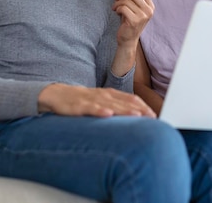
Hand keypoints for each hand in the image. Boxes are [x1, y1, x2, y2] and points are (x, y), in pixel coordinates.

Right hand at [38, 84, 156, 117]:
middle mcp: (103, 95)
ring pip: (110, 104)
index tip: (155, 115)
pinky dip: (99, 110)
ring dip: (124, 110)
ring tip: (136, 115)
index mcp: (110, 94)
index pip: (131, 98)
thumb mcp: (102, 102)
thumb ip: (117, 106)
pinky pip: (90, 108)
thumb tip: (135, 116)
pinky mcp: (78, 105)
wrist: (57, 95)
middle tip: (152, 117)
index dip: (143, 106)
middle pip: (124, 101)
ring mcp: (91, 99)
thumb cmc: (83, 100)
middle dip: (139, 109)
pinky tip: (107, 114)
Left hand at [112, 0, 154, 47]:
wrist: (128, 39)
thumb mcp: (134, 9)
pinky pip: (122, 8)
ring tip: (115, 7)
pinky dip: (117, 8)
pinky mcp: (134, 21)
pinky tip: (116, 12)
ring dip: (117, 3)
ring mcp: (142, 16)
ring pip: (126, 1)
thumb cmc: (130, 22)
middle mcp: (148, 11)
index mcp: (150, 6)